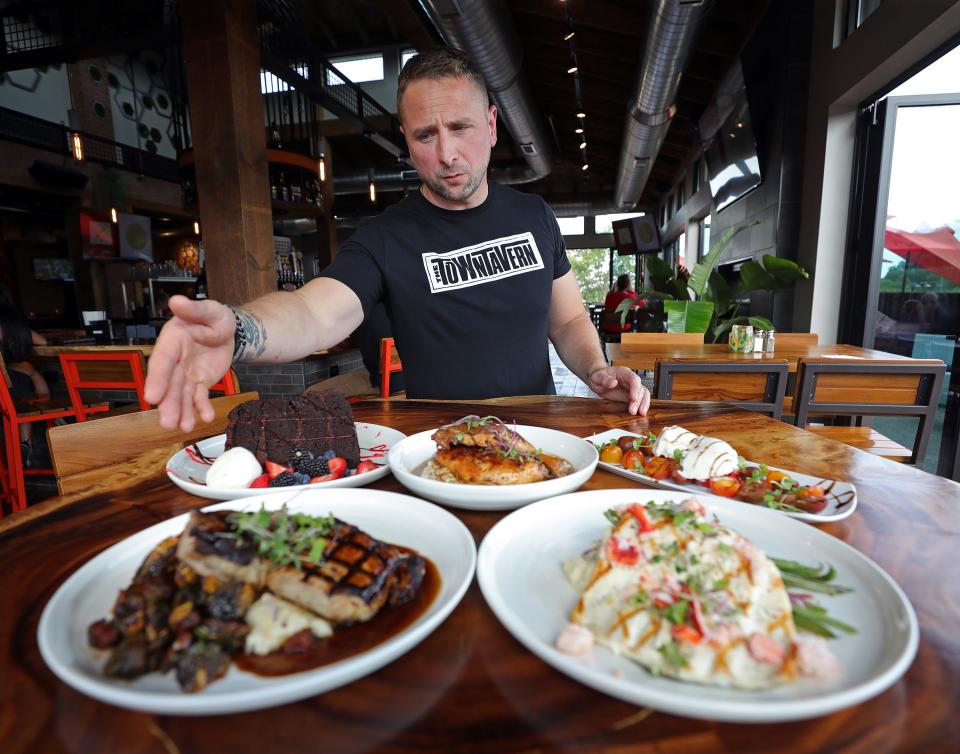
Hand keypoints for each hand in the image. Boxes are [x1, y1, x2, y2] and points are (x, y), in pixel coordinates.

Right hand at [144, 295, 235, 430]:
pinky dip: (201, 408)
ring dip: (182, 412)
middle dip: (167, 404)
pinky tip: (205, 418)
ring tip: (184, 427)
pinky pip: (199, 397)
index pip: (162, 361)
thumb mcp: (210, 310)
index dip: (156, 379)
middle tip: (167, 423)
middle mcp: (175, 360)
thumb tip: (176, 301)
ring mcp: (186, 374)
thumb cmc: (216, 318)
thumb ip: (194, 309)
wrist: (230, 331)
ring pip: (181, 395)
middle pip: (169, 384)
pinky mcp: (199, 383)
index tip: (151, 397)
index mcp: (172, 341)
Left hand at [587, 366, 650, 415]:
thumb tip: (613, 383)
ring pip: (644, 395)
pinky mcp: (631, 396)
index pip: (634, 379)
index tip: (633, 398)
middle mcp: (631, 380)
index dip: (635, 388)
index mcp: (624, 372)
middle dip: (639, 400)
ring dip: (643, 404)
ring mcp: (632, 388)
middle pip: (640, 388)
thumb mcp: (597, 377)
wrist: (599, 381)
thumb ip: (604, 380)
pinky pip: (640, 400)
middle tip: (633, 411)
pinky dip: (641, 406)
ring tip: (640, 413)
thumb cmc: (599, 377)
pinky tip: (640, 413)